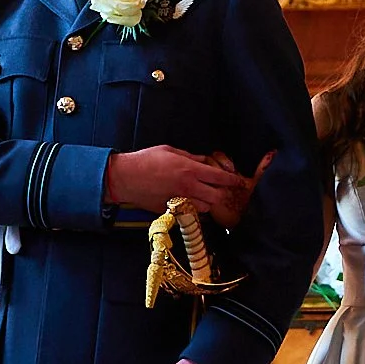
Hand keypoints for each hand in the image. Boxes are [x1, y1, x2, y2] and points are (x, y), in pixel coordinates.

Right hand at [106, 147, 269, 226]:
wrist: (126, 177)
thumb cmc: (146, 160)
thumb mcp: (171, 151)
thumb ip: (192, 157)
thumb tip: (205, 161)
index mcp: (190, 170)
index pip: (220, 178)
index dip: (232, 180)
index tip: (239, 181)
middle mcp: (188, 187)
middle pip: (217, 197)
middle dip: (223, 194)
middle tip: (224, 191)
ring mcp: (180, 201)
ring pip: (206, 208)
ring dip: (208, 202)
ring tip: (205, 195)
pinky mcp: (172, 210)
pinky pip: (190, 212)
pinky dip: (193, 208)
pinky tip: (190, 200)